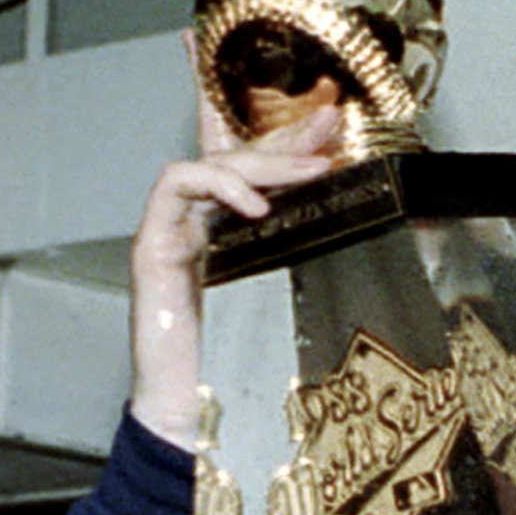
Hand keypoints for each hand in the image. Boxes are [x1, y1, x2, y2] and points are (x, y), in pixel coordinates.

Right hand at [128, 31, 351, 448]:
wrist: (204, 421)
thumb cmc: (250, 368)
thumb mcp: (300, 293)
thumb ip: (317, 247)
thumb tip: (362, 211)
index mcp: (234, 230)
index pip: (241, 153)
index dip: (266, 114)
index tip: (317, 93)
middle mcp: (201, 223)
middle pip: (234, 151)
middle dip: (284, 135)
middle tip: (331, 126)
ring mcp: (173, 230)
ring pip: (211, 161)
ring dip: (263, 160)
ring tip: (307, 174)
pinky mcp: (153, 245)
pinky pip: (179, 185)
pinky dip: (219, 185)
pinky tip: (255, 207)